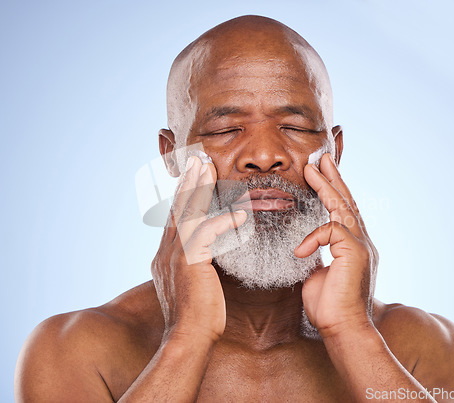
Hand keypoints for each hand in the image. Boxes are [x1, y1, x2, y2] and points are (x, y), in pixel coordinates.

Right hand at [151, 156, 246, 342]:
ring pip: (187, 213)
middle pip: (177, 208)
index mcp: (166, 255)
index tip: (192, 176)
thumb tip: (204, 255)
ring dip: (198, 188)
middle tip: (197, 160)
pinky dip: (223, 222)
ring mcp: (175, 255)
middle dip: (187, 182)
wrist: (188, 338)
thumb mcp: (191, 283)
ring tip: (207, 167)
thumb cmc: (196, 315)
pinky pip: (206, 234)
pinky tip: (240, 215)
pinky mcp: (189, 262)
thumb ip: (194, 264)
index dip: (183, 195)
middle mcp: (165, 250)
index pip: (175, 217)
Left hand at [295, 153, 378, 338]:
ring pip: (344, 207)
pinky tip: (300, 251)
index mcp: (353, 247)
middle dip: (333, 178)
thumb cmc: (329, 306)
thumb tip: (304, 248)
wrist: (342, 329)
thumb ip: (316, 256)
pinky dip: (312, 237)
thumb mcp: (318, 274)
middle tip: (322, 158)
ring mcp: (362, 246)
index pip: (343, 213)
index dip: (333, 192)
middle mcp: (362, 242)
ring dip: (326, 186)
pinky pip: (331, 230)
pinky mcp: (356, 251)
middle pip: (347, 202)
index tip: (321, 175)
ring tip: (312, 168)